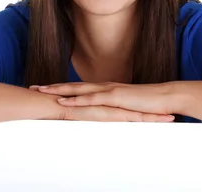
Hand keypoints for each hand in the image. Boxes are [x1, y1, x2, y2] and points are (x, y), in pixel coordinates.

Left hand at [30, 82, 176, 115]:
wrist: (166, 97)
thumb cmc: (150, 104)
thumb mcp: (128, 108)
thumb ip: (115, 109)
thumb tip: (106, 115)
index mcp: (106, 89)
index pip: (79, 88)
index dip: (62, 88)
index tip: (45, 89)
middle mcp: (104, 87)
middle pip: (74, 86)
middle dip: (53, 87)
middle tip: (34, 87)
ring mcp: (109, 90)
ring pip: (79, 90)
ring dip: (59, 90)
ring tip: (42, 92)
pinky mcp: (115, 97)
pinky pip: (93, 99)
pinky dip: (77, 99)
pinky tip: (65, 101)